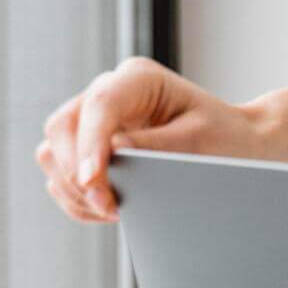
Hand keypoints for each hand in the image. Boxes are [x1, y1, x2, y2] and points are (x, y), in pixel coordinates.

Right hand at [36, 56, 265, 223]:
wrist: (233, 145)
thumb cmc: (224, 138)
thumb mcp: (200, 141)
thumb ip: (157, 146)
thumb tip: (114, 152)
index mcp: (139, 78)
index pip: (100, 105)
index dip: (90, 145)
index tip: (94, 182)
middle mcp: (110, 92)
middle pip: (63, 127)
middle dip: (79, 173)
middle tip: (110, 207)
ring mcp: (93, 119)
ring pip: (54, 151)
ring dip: (75, 188)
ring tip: (115, 209)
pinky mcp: (86, 147)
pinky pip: (60, 174)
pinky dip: (77, 198)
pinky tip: (109, 207)